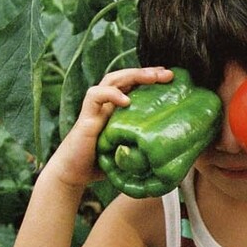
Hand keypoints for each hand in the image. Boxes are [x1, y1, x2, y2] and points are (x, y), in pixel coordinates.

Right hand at [48, 66, 173, 187]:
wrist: (73, 174)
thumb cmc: (101, 164)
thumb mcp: (129, 151)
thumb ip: (144, 145)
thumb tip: (173, 154)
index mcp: (117, 108)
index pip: (134, 84)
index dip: (151, 78)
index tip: (171, 78)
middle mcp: (106, 103)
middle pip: (125, 77)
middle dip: (147, 72)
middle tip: (168, 74)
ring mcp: (95, 108)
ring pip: (112, 80)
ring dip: (133, 75)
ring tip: (152, 77)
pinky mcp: (85, 117)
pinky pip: (95, 96)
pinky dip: (111, 94)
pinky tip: (127, 100)